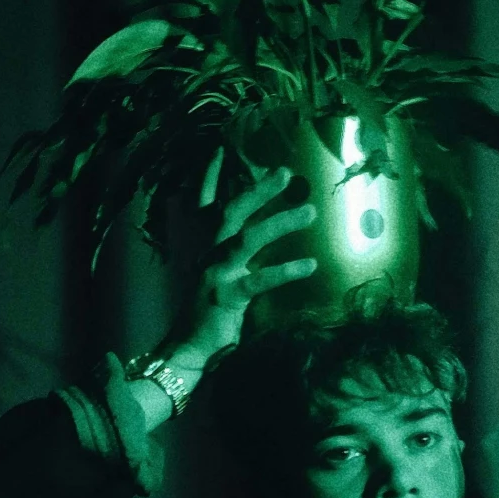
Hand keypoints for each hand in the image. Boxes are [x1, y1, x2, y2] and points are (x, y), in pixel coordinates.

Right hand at [173, 164, 318, 360]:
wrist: (188, 349)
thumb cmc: (209, 313)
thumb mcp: (221, 276)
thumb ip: (237, 254)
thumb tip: (260, 232)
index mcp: (205, 248)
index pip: (205, 204)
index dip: (210, 177)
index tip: (222, 148)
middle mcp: (207, 254)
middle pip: (231, 212)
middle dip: (258, 190)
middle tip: (285, 172)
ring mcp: (215, 274)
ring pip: (246, 239)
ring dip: (279, 223)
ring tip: (309, 213)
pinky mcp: (226, 297)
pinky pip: (258, 280)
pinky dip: (285, 270)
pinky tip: (309, 264)